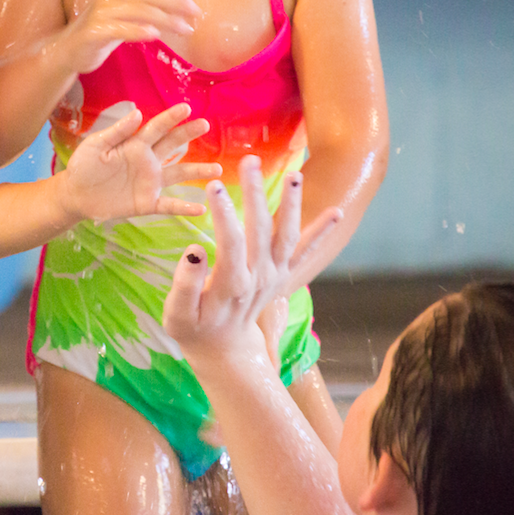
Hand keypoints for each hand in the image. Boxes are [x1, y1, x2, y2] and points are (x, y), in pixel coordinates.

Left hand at [61, 104, 221, 220]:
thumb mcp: (96, 145)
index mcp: (135, 144)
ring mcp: (150, 182)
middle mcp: (148, 161)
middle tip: (205, 125)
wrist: (75, 195)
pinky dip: (184, 207)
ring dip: (198, 171)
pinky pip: (169, 205)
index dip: (171, 118)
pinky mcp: (147, 202)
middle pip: (172, 145)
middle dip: (188, 134)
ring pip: (179, 174)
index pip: (157, 128)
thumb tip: (138, 112)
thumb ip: (117, 131)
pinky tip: (201, 208)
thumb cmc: (84, 166)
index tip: (187, 108)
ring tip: (217, 169)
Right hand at [62, 0, 200, 73]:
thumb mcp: (125, 16)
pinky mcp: (93, 31)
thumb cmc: (101, 33)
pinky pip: (119, 29)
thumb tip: (180, 9)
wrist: (67, 51)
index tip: (194, 7)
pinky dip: (138, 31)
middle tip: (195, 17)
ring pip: (139, 10)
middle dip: (176, 4)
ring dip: (166, 19)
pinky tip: (155, 35)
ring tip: (184, 29)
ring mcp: (100, 12)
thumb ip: (146, 8)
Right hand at [162, 156, 341, 364]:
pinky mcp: (282, 275)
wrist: (226, 352)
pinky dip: (321, 233)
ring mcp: (274, 276)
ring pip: (287, 237)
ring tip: (296, 173)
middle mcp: (258, 278)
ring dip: (292, 205)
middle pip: (260, 232)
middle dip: (256, 195)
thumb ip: (185, 284)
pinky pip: (304, 252)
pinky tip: (336, 211)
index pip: (229, 244)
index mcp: (230, 286)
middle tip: (250, 162)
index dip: (223, 215)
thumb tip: (194, 250)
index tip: (213, 186)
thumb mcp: (177, 314)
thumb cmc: (193, 329)